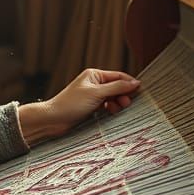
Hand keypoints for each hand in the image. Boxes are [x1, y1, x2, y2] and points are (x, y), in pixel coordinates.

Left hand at [19, 69, 139, 143]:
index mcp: (94, 75)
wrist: (53, 119)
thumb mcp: (96, 93)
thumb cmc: (71, 104)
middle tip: (125, 104)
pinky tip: (110, 113)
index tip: (140, 92)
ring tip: (116, 110)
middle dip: (123, 95)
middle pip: (117, 87)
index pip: (118, 76)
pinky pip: (107, 106)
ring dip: (117, 103)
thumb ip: (117, 87)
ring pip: (113, 98)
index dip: (129, 83)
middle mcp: (94, 83)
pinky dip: (110, 109)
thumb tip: (135, 83)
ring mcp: (92, 96)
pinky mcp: (91, 107)